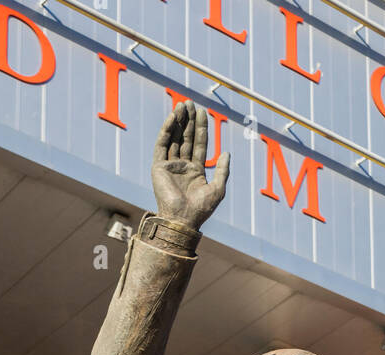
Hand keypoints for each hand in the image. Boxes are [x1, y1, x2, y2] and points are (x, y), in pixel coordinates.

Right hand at [151, 101, 229, 231]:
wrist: (183, 220)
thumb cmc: (201, 209)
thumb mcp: (218, 189)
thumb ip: (222, 170)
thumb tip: (226, 154)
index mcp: (195, 171)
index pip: (198, 144)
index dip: (200, 128)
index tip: (203, 112)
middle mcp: (182, 167)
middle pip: (185, 138)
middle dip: (188, 121)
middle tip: (190, 103)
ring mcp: (170, 166)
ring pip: (174, 138)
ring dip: (177, 122)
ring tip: (182, 105)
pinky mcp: (158, 167)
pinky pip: (162, 145)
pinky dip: (166, 131)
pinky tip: (172, 118)